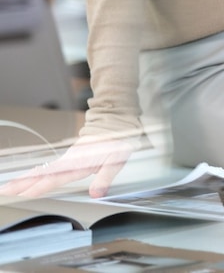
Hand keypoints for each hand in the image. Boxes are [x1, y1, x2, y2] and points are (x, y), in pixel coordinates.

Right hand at [0, 132, 140, 198]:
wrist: (115, 125)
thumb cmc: (117, 142)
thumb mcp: (117, 160)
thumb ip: (105, 177)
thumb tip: (96, 194)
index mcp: (78, 163)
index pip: (54, 178)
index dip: (38, 187)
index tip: (23, 194)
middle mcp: (68, 161)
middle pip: (41, 175)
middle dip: (22, 184)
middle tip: (5, 192)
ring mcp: (66, 160)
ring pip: (40, 171)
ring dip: (23, 180)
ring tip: (7, 188)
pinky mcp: (67, 160)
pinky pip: (46, 169)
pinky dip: (33, 175)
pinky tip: (26, 180)